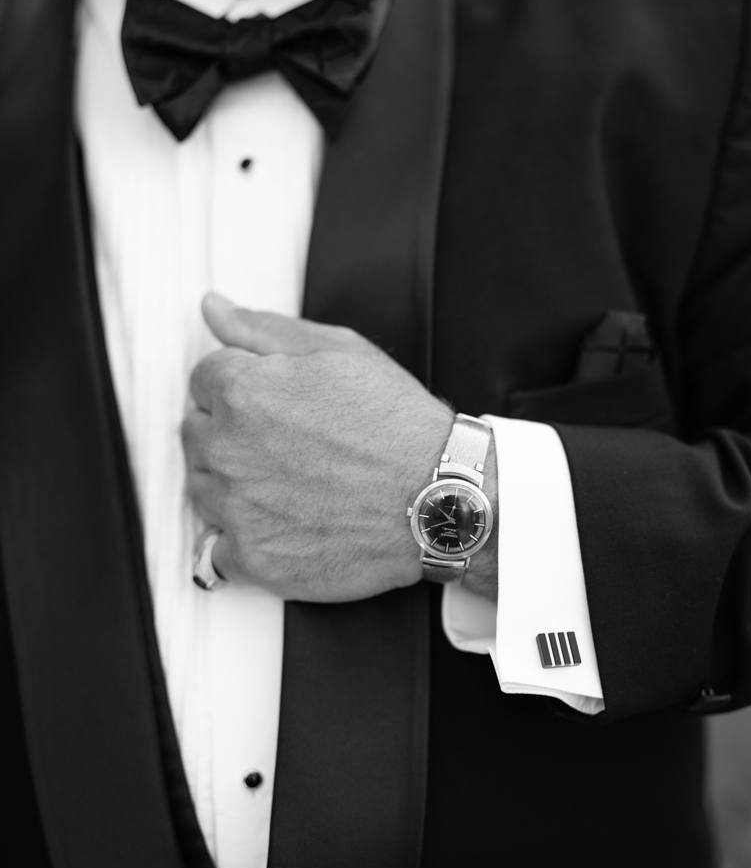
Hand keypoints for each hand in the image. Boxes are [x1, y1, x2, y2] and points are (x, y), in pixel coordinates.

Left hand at [182, 294, 456, 601]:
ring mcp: (236, 508)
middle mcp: (228, 449)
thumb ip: (262, 328)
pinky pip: (218, 551)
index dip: (242, 387)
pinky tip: (282, 525)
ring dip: (233, 484)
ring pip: (202, 489)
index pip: (202, 380)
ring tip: (292, 483)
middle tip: (289, 444)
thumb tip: (214, 309)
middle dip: (231, 433)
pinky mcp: (252, 557)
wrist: (438, 498)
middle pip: (195, 433)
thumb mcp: (338, 351)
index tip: (276, 406)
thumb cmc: (396, 425)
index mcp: (242, 391)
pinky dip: (242, 540)